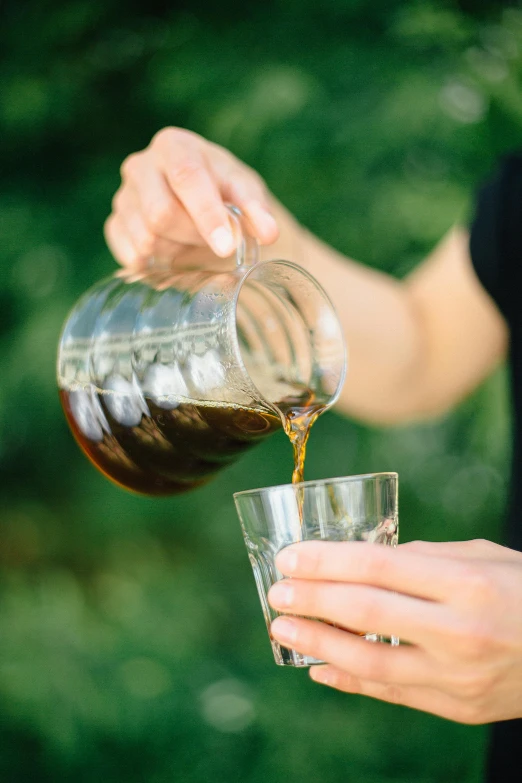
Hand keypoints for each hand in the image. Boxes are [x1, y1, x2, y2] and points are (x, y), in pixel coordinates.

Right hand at [105, 127, 278, 267]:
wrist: (201, 199)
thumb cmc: (224, 191)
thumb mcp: (246, 193)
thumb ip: (257, 210)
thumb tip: (268, 233)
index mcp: (174, 146)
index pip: (187, 178)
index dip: (207, 215)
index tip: (228, 246)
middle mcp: (140, 166)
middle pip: (161, 213)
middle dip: (195, 235)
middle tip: (218, 240)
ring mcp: (123, 197)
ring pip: (146, 239)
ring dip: (178, 250)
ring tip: (194, 240)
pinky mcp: (115, 226)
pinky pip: (132, 255)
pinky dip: (157, 263)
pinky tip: (173, 252)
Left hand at [268, 538, 521, 723]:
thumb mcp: (484, 557)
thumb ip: (424, 558)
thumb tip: (367, 561)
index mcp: (465, 582)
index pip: (377, 565)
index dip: (326, 561)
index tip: (290, 556)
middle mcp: (458, 630)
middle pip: (365, 612)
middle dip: (312, 599)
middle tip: (277, 591)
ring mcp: (457, 676)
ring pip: (370, 662)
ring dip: (317, 643)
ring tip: (283, 628)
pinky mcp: (458, 707)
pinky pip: (391, 693)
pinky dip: (349, 681)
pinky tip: (318, 667)